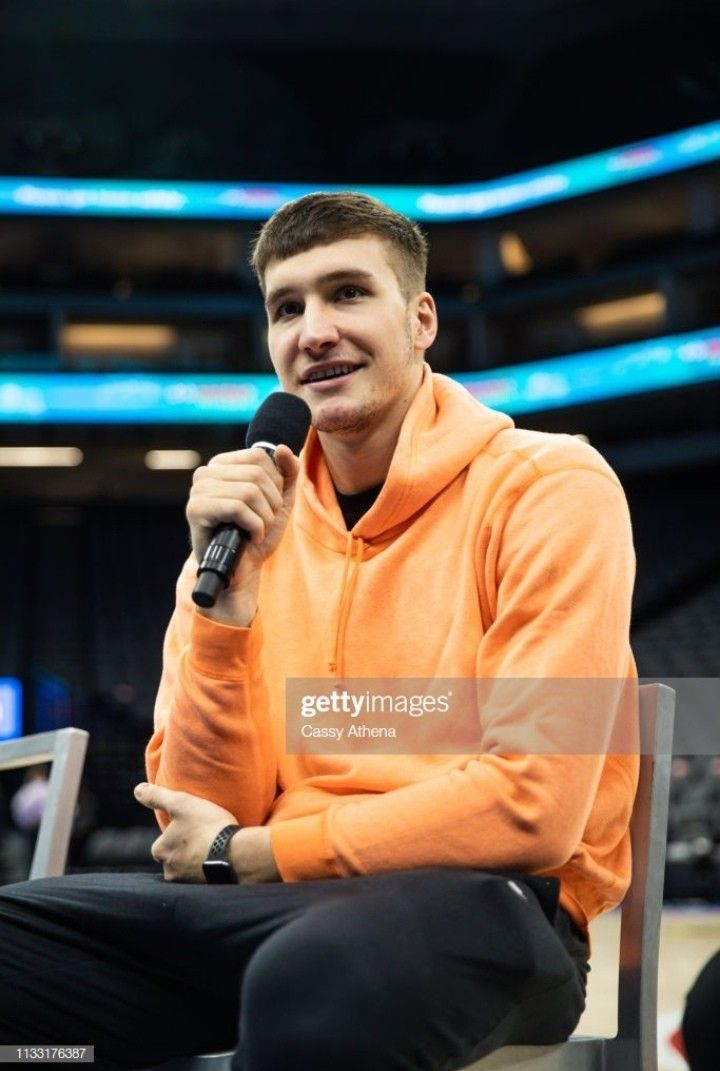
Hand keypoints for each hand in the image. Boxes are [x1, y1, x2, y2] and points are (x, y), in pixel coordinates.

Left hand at [134, 782, 279, 883]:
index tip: (190, 825)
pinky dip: (209, 868)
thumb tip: (138, 790)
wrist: (236, 855)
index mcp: (160, 852)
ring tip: (214, 846)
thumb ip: (157, 796)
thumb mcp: (180, 803)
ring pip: (189, 867)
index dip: (176, 832)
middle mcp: (169, 872)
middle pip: (175, 856)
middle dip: (186, 848)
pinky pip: (204, 876)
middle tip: (203, 835)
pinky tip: (221, 858)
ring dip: (198, 858)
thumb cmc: (206, 827)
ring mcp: (188, 882)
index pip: (162, 841)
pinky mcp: (206, 888)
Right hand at [186, 445, 300, 625]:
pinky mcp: (195, 510)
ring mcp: (198, 491)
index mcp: (222, 465)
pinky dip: (254, 526)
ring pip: (249, 491)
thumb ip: (288, 472)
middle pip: (256, 474)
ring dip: (264, 517)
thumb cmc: (257, 533)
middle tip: (264, 522)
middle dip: (271, 503)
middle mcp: (206, 473)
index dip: (275, 483)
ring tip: (257, 530)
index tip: (268, 504)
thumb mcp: (280, 500)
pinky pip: (237, 508)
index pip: (259, 456)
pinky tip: (251, 537)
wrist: (242, 570)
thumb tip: (284, 448)